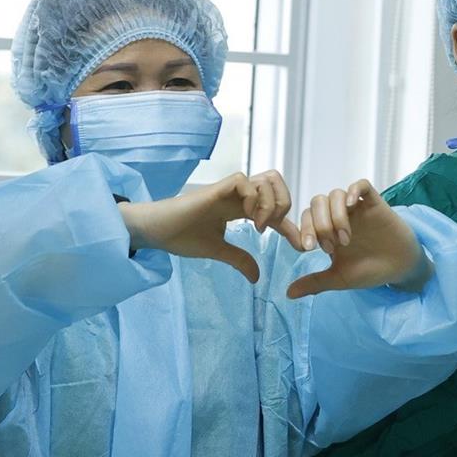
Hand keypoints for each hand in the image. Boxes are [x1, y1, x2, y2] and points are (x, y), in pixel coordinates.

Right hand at [119, 171, 304, 282]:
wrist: (155, 231)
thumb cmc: (181, 236)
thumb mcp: (217, 251)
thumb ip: (239, 259)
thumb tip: (256, 277)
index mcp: (239, 207)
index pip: (274, 209)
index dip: (290, 226)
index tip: (301, 246)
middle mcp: (238, 195)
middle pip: (276, 181)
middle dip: (286, 204)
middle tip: (275, 228)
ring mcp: (229, 190)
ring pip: (266, 179)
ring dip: (270, 203)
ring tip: (259, 226)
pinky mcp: (217, 188)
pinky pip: (244, 181)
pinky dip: (252, 199)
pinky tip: (246, 218)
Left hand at [287, 180, 425, 297]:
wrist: (400, 268)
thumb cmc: (370, 271)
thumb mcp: (339, 278)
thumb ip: (315, 282)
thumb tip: (288, 294)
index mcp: (328, 230)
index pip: (306, 218)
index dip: (303, 230)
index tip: (308, 249)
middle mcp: (340, 216)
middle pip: (317, 203)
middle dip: (319, 224)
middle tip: (330, 246)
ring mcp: (357, 209)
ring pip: (335, 194)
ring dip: (335, 215)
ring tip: (345, 239)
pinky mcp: (375, 203)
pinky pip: (361, 185)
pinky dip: (354, 191)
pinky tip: (353, 206)